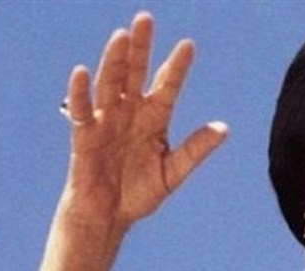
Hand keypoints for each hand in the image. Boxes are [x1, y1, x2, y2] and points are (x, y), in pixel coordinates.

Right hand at [60, 11, 227, 232]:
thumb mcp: (173, 171)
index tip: (188, 45)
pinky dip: (81, 92)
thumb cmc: (140, 193)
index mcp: (154, 120)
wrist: (111, 217)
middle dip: (141, 48)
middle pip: (136, 74)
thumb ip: (195, 149)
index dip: (176, 67)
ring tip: (121, 36)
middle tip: (146, 18)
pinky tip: (83, 71)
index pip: (167, 87)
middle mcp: (130, 114)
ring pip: (110, 84)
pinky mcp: (85, 136)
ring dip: (115, 61)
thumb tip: (224, 128)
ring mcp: (107, 122)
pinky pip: (82, 111)